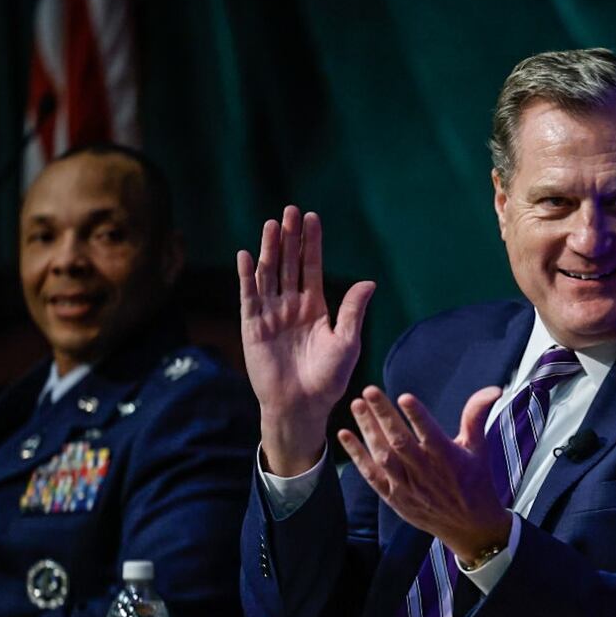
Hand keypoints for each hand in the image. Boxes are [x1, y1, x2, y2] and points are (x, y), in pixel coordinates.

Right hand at [238, 206, 375, 475]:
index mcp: (315, 307)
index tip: (312, 218)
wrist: (301, 405)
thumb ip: (353, 311)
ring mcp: (271, 313)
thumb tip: (369, 282)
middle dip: (290, 238)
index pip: (312, 267)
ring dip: (269, 249)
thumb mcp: (347, 342)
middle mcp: (292, 305)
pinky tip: (246, 255)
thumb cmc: (328, 378)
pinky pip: (248, 295)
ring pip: (269, 273)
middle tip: (290, 211)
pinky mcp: (253, 325)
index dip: (311, 243)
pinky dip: (247, 276)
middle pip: (289, 263)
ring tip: (271, 224)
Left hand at [337, 386, 512, 563]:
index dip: (417, 416)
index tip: (404, 397)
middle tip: (369, 391)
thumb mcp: (479, 448)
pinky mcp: (393, 497)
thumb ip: (477, 416)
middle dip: (383, 415)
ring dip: (368, 430)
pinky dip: (357, 456)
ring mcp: (407, 487)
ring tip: (357, 405)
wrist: (469, 527)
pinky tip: (345, 435)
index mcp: (448, 458)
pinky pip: (371, 475)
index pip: (430, 434)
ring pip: (383, 456)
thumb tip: (494, 389)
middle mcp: (425, 473)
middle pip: (400, 441)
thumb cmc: (475, 482)